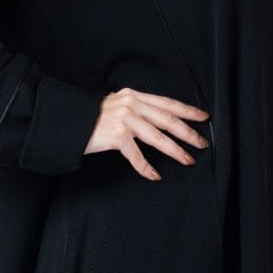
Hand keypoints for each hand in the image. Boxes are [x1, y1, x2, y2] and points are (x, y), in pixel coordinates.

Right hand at [86, 87, 210, 180]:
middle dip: (188, 133)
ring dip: (175, 150)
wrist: (69, 122)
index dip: (188, 110)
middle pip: (168, 119)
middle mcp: (132, 104)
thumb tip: (159, 120)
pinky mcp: (116, 136)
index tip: (204, 117)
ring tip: (188, 159)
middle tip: (202, 143)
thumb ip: (137, 109)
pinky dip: (147, 168)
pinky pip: (137, 156)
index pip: (167, 103)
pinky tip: (155, 175)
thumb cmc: (94, 118)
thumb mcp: (118, 105)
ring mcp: (124, 119)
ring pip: (158, 137)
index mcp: (135, 96)